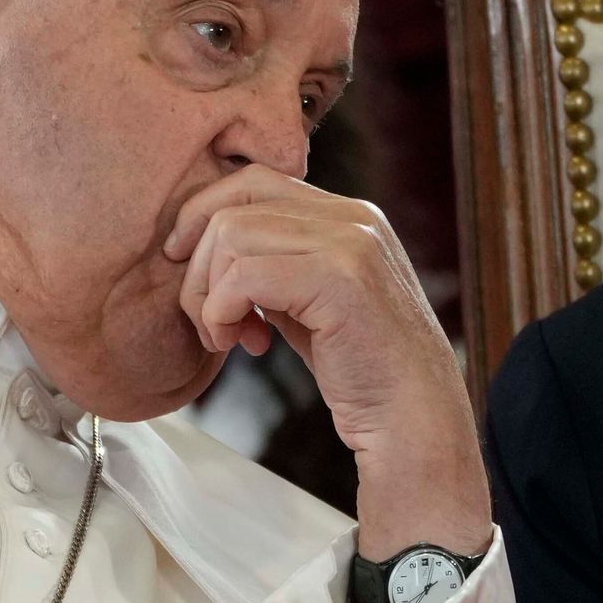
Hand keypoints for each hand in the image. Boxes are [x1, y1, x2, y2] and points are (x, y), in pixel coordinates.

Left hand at [169, 165, 484, 557]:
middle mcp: (353, 218)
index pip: (254, 182)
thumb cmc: (362, 373)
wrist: (414, 420)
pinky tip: (248, 346)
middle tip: (206, 318)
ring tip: (229, 338)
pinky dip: (221, 313)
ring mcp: (350, 243)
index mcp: (350, 216)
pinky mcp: (339, 278)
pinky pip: (243, 276)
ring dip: (208, 294)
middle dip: (198, 261)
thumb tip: (204, 250)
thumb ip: (274, 270)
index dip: (204, 218)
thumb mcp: (311, 306)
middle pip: (236, 201)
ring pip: (231, 234)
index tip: (187, 268)